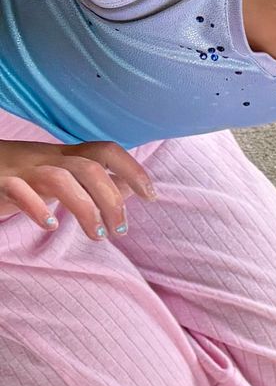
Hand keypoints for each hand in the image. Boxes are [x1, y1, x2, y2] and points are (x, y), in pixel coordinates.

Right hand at [0, 136, 155, 236]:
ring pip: (60, 178)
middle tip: (119, 231)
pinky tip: (52, 225)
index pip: (104, 150)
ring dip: (85, 209)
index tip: (151, 195)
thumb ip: (92, 182)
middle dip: (111, 200)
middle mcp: (45, 158)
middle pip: (88, 168)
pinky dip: (38, 209)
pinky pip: (19, 191)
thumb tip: (129, 188)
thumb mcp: (58, 175)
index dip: (132, 169)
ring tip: (97, 235)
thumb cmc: (19, 176)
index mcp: (62, 156)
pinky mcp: (0, 184)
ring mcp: (22, 170)